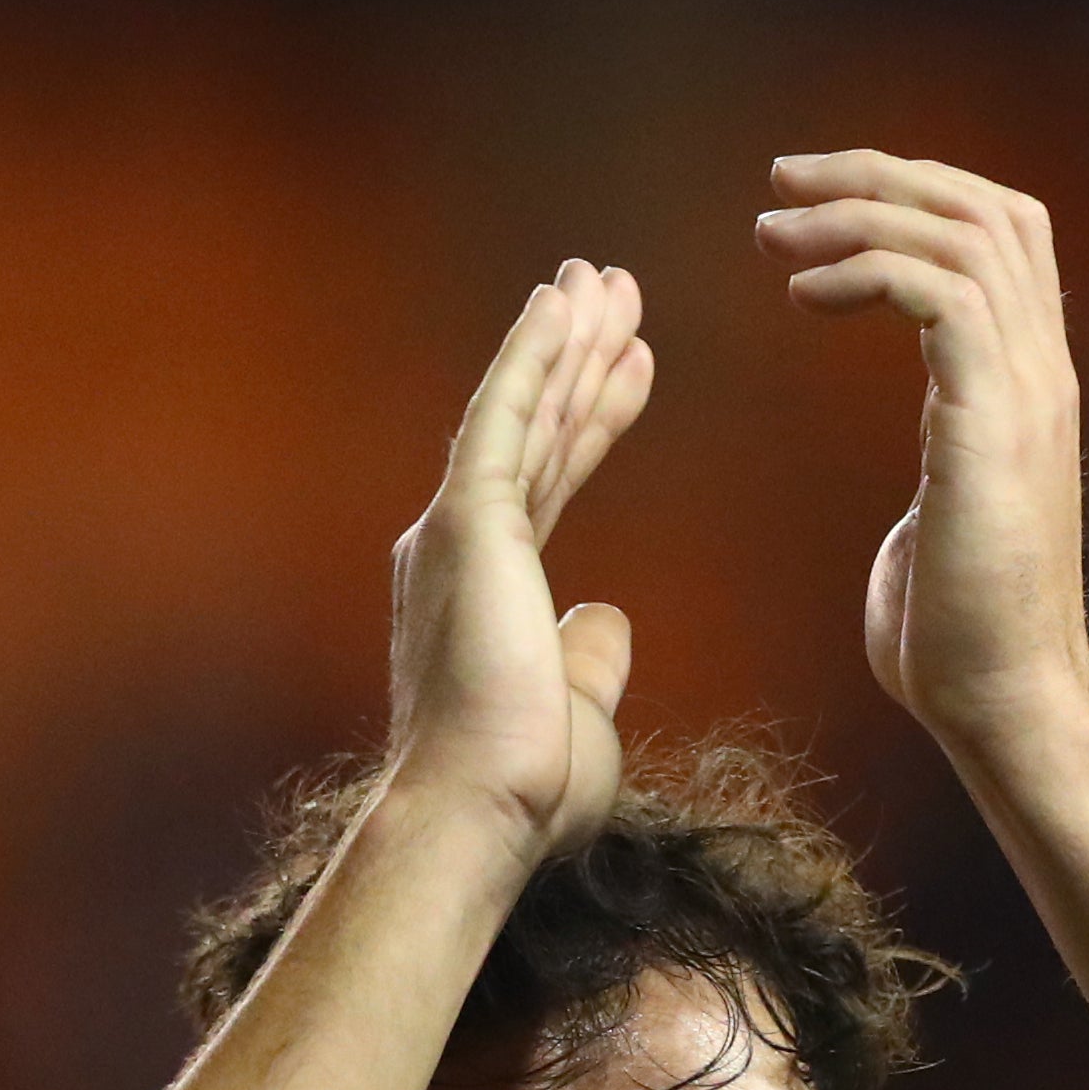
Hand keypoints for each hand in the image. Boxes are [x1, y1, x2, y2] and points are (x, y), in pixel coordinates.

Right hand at [385, 260, 654, 861]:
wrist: (479, 811)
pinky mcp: (468, 521)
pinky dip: (532, 356)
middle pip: (538, 433)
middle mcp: (459, 549)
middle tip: (614, 294)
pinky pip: (503, 418)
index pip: (551, 483)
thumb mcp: (580, 712)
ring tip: (604, 278)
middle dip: (578, 360)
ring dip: (563, 341)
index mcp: (486, 591)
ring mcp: (459, 530)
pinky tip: (561, 302)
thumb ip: (589, 658)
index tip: (630, 367)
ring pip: (522, 412)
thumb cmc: (525, 787)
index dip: (592, 420)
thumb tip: (608, 615)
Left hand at [757, 153, 1088, 750]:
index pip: (1001, 238)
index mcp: (1031, 389)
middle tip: (781, 181)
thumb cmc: (958, 644)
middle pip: (985, 207)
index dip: (911, 198)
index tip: (815, 207)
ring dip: (857, 212)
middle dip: (877, 175)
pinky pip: (937, 291)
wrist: (1002, 705)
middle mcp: (1044, 373)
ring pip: (961, 232)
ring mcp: (1029, 391)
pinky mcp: (994, 419)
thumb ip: (932, 485)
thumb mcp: (938, 531)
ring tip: (772, 230)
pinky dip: (864, 269)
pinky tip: (802, 296)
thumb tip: (911, 505)